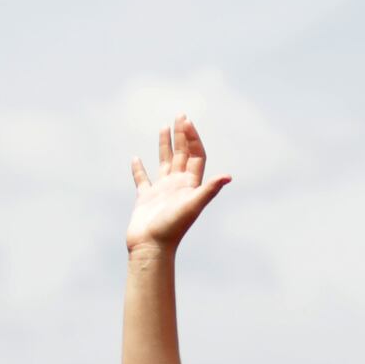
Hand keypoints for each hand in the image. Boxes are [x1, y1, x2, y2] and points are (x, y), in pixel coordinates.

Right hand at [127, 115, 229, 253]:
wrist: (152, 247)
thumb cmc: (172, 228)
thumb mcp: (193, 206)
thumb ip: (209, 189)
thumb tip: (229, 176)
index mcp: (190, 185)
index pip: (195, 155)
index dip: (193, 138)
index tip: (186, 122)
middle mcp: (178, 185)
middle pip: (182, 155)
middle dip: (182, 135)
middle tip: (180, 115)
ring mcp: (162, 191)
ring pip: (164, 162)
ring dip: (165, 145)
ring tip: (164, 127)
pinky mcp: (146, 198)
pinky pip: (142, 179)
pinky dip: (139, 169)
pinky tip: (136, 158)